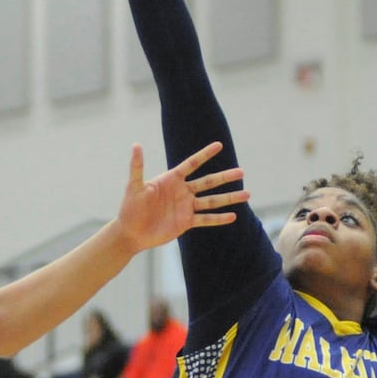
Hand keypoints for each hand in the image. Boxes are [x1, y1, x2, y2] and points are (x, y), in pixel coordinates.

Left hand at [116, 141, 247, 251]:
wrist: (130, 232)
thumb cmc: (130, 208)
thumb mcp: (134, 186)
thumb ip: (137, 166)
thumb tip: (136, 144)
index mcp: (171, 179)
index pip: (191, 164)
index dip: (204, 155)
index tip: (219, 145)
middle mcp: (182, 191)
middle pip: (207, 182)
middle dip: (224, 177)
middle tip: (241, 171)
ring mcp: (186, 207)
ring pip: (211, 201)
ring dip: (228, 198)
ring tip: (247, 194)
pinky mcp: (186, 222)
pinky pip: (206, 219)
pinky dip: (219, 218)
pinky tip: (233, 216)